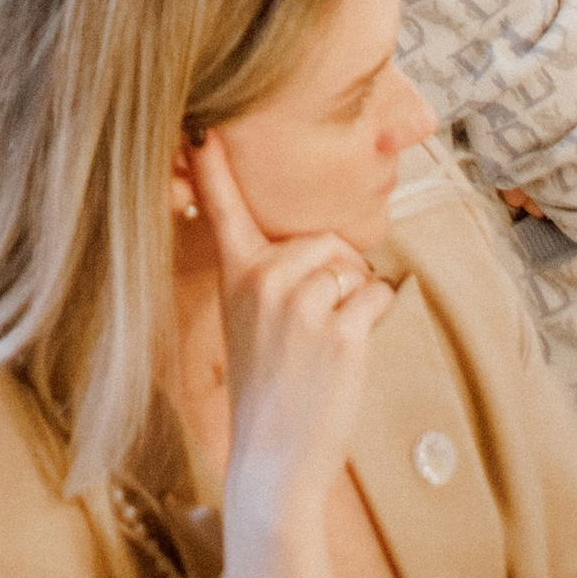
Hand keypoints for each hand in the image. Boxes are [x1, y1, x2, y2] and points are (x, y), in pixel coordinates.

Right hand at [190, 127, 394, 577]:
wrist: (273, 461)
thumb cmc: (269, 388)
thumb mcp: (249, 320)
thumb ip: (269, 272)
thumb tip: (321, 240)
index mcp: (236, 271)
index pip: (221, 202)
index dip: (209, 157)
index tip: (199, 116)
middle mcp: (264, 278)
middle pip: (326, 239)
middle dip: (337, 273)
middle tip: (313, 331)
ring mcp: (301, 303)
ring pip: (352, 268)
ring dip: (354, 301)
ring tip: (325, 346)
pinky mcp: (340, 330)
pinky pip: (377, 297)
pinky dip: (375, 321)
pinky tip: (346, 356)